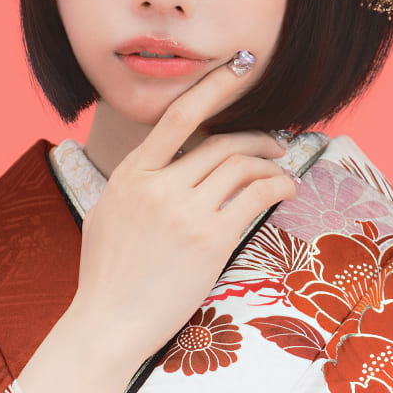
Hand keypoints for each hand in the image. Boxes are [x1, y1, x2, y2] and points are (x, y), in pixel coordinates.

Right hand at [69, 55, 298, 368]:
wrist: (106, 325)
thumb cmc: (106, 278)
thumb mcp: (108, 215)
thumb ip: (136, 185)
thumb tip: (163, 167)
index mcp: (130, 174)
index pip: (179, 116)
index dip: (216, 85)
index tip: (242, 67)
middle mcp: (158, 186)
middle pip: (222, 142)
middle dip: (258, 138)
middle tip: (277, 144)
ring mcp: (185, 212)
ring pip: (242, 166)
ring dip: (271, 164)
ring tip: (282, 173)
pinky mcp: (210, 241)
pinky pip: (255, 198)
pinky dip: (277, 186)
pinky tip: (285, 190)